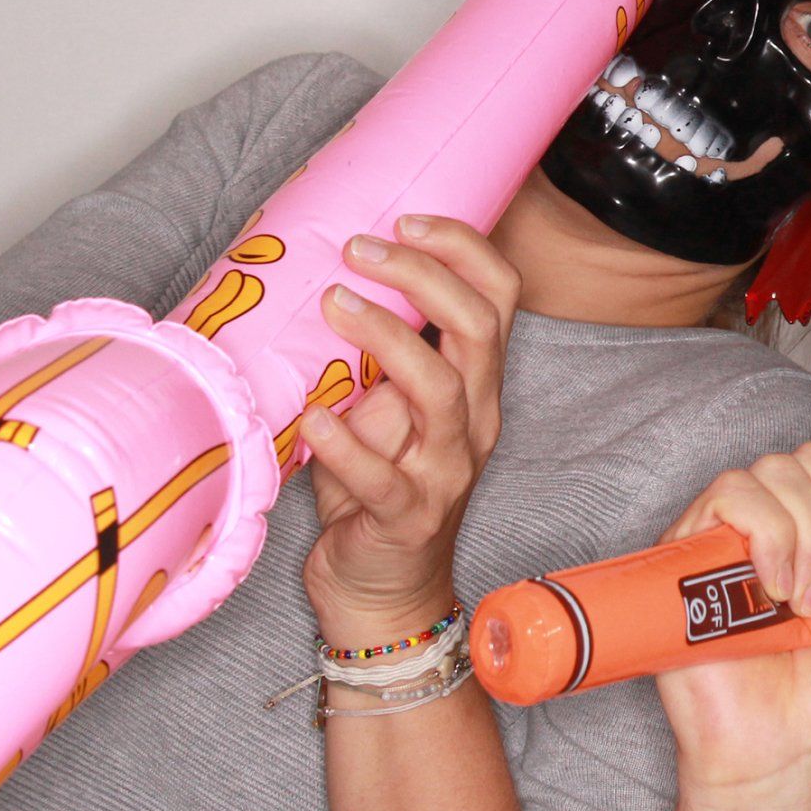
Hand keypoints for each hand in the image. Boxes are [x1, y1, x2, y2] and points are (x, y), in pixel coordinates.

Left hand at [300, 215, 519, 646]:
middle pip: (480, 328)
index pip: (499, 296)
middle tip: (361, 248)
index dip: (462, 247)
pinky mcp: (407, 516)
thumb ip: (373, 355)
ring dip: (387, 336)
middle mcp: (474, 420)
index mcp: (476, 384)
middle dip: (424, 274)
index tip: (406, 218)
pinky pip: (382, 476)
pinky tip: (311, 415)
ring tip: (334, 303)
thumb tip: (324, 278)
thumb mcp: (382, 407)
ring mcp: (446, 470)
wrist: (381, 592)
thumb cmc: (375, 487)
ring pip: (440, 390)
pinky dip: (344, 441)